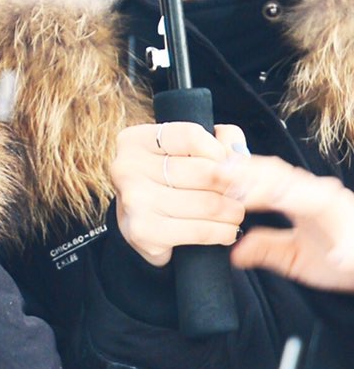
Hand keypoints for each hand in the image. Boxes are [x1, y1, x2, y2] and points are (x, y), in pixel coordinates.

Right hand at [112, 121, 248, 267]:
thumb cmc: (169, 183)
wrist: (142, 225)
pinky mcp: (143, 232)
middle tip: (241, 193)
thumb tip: (239, 155)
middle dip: (232, 186)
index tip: (227, 165)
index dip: (219, 151)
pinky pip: (200, 231)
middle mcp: (127, 167)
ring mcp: (133, 201)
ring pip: (207, 203)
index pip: (191, 136)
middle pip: (203, 171)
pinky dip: (222, 232)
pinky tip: (225, 231)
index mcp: (136, 140)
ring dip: (232, 211)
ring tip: (235, 212)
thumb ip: (221, 140)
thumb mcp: (191, 151)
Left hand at [227, 153, 353, 290]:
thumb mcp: (294, 257)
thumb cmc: (337, 257)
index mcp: (301, 197)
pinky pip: (351, 244)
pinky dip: (344, 251)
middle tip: (222, 174)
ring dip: (285, 196)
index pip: (267, 177)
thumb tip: (235, 253)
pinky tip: (338, 258)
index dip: (241, 172)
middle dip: (252, 174)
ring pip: (312, 196)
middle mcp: (319, 195)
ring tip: (259, 198)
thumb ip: (266, 249)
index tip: (212, 172)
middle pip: (282, 177)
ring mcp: (341, 210)